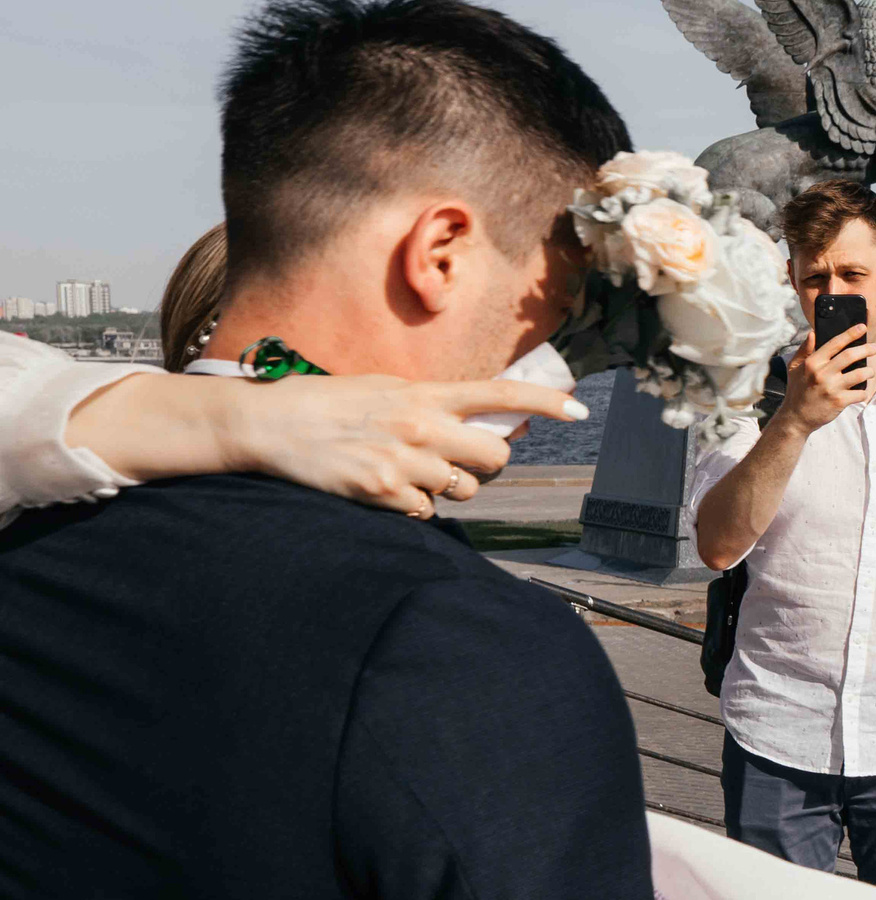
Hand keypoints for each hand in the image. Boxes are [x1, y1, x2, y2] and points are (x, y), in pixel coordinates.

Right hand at [225, 374, 585, 515]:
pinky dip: (413, 506)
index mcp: (425, 393)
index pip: (499, 393)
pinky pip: (426, 511)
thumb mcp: (388, 388)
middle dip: (486, 466)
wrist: (271, 424)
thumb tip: (487, 421)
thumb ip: (437, 403)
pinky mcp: (384, 493)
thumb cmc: (330, 403)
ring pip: (462, 490)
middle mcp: (423, 425)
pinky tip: (385, 488)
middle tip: (457, 460)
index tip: (580, 410)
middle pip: (494, 458)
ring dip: (446, 488)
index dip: (546, 402)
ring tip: (407, 470)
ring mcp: (405, 461)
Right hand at [779, 323, 875, 433]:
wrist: (797, 417)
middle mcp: (822, 373)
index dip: (850, 334)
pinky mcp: (839, 402)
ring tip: (869, 371)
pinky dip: (864, 391)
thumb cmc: (797, 390)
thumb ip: (804, 350)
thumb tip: (813, 333)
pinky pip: (860, 393)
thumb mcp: (794, 367)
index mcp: (812, 362)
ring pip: (860, 374)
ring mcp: (832, 388)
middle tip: (875, 347)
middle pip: (851, 356)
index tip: (862, 327)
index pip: (835, 343)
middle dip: (867, 349)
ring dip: (869, 371)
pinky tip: (861, 390)